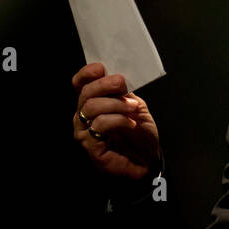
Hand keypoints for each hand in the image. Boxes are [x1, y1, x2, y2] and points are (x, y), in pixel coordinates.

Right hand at [72, 61, 159, 181]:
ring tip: (132, 106)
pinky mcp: (91, 146)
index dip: (87, 73)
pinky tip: (131, 122)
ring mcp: (84, 132)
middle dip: (105, 85)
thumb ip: (123, 92)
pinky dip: (118, 119)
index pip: (80, 84)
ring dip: (115, 103)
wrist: (148, 160)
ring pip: (92, 107)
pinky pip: (100, 124)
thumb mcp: (134, 105)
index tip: (102, 68)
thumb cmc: (139, 133)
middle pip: (86, 93)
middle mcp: (83, 117)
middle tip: (122, 84)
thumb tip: (118, 75)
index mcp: (92, 103)